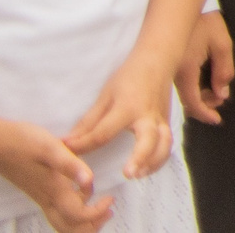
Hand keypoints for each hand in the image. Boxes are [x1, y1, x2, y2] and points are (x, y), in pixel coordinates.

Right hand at [0, 117, 109, 232]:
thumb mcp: (51, 148)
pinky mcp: (38, 190)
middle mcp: (47, 199)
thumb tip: (89, 180)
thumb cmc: (23, 142)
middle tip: (108, 210)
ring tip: (99, 206)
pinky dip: (73, 210)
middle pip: (68, 228)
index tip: (110, 198)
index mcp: (53, 191)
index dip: (96, 212)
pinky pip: (56, 210)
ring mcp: (41, 196)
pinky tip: (81, 193)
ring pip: (61, 221)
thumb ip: (70, 165)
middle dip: (90, 226)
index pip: (77, 216)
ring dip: (82, 221)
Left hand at [61, 53, 172, 181]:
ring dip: (153, 162)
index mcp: (128, 107)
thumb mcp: (106, 94)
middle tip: (128, 174)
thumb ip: (89, 121)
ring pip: (164, 144)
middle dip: (140, 157)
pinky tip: (146, 169)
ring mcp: (160, 119)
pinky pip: (167, 143)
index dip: (83, 145)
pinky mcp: (167, 122)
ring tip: (137, 175)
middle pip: (148, 139)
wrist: (158, 59)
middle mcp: (147, 115)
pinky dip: (160, 158)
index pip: (103, 133)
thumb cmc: (130, 75)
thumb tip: (68, 143)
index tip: (67, 152)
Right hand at [176, 11, 233, 123]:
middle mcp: (173, 73)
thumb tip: (223, 92)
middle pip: (186, 101)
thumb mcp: (222, 44)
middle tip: (220, 99)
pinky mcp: (168, 66)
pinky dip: (193, 89)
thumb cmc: (204, 22)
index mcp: (186, 69)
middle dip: (205, 105)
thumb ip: (224, 70)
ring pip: (183, 94)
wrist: (183, 6)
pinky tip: (204, 84)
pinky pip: (179, 85)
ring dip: (199, 97)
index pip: (193, 102)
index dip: (205, 114)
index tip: (216, 120)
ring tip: (215, 90)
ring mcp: (169, 70)